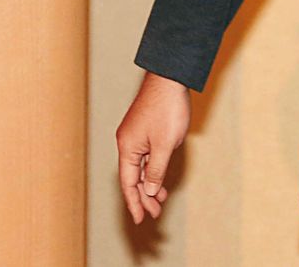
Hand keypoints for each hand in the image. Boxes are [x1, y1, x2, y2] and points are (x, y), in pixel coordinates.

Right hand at [116, 71, 190, 223]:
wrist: (171, 78)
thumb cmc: (167, 109)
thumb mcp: (166, 145)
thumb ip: (157, 169)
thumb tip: (150, 191)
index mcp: (127, 148)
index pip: (129, 183)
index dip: (134, 203)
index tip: (140, 220)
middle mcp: (128, 143)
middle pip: (133, 177)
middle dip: (144, 196)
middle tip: (155, 214)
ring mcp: (135, 135)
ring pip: (140, 166)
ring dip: (150, 183)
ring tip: (161, 199)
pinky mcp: (144, 128)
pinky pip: (145, 155)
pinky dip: (152, 168)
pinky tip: (161, 176)